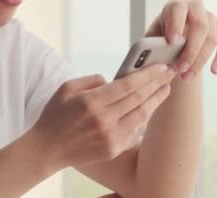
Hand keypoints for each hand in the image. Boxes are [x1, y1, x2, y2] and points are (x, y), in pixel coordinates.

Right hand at [31, 64, 177, 169]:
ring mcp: (110, 137)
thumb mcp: (67, 88)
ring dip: (155, 101)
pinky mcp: (113, 149)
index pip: (128, 85)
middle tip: (170, 74)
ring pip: (141, 116)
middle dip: (157, 84)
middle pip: (138, 99)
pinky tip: (146, 109)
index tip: (161, 67)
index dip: (147, 75)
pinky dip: (141, 119)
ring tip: (164, 90)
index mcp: (91, 102)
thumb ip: (92, 80)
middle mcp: (103, 120)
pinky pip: (134, 131)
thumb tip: (112, 80)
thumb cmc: (55, 115)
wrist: (47, 149)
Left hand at [144, 0, 216, 80]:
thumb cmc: (160, 39)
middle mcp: (194, 7)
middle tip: (181, 68)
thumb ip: (152, 44)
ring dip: (200, 60)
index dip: (176, 24)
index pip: (177, 9)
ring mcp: (210, 17)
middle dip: (191, 50)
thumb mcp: (152, 39)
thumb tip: (150, 54)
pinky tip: (214, 71)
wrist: (174, 41)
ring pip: (212, 37)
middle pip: (199, 25)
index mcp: (174, 6)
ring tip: (187, 76)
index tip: (172, 42)